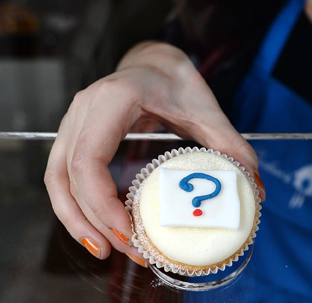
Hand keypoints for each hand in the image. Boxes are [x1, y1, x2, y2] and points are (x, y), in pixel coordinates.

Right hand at [44, 41, 264, 263]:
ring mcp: (71, 121)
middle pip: (68, 177)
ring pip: (57, 180)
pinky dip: (74, 207)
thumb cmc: (176, 80)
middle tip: (128, 251)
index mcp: (114, 97)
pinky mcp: (70, 135)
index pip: (88, 159)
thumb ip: (230, 145)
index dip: (101, 203)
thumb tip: (254, 188)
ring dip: (76, 220)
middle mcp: (84, 108)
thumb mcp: (206, 109)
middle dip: (93, 222)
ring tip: (105, 251)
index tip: (129, 232)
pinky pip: (61, 177)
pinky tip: (97, 231)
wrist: (153, 60)